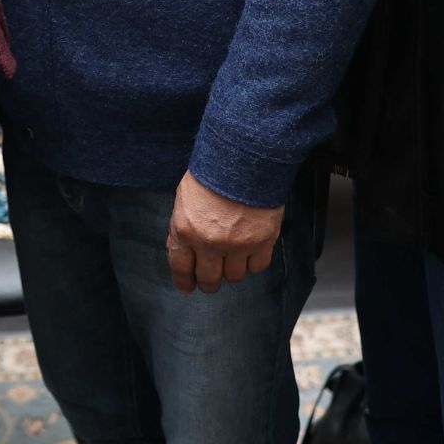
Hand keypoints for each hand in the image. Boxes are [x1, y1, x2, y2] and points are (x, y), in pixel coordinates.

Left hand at [166, 171, 281, 294]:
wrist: (245, 156)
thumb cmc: (212, 172)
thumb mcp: (185, 198)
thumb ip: (184, 226)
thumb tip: (182, 248)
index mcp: (185, 230)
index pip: (180, 267)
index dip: (184, 281)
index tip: (188, 287)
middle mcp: (209, 242)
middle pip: (209, 279)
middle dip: (209, 282)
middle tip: (212, 278)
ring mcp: (237, 244)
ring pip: (234, 276)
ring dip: (233, 269)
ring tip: (234, 256)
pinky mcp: (262, 241)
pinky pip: (257, 267)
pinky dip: (254, 262)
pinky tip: (252, 250)